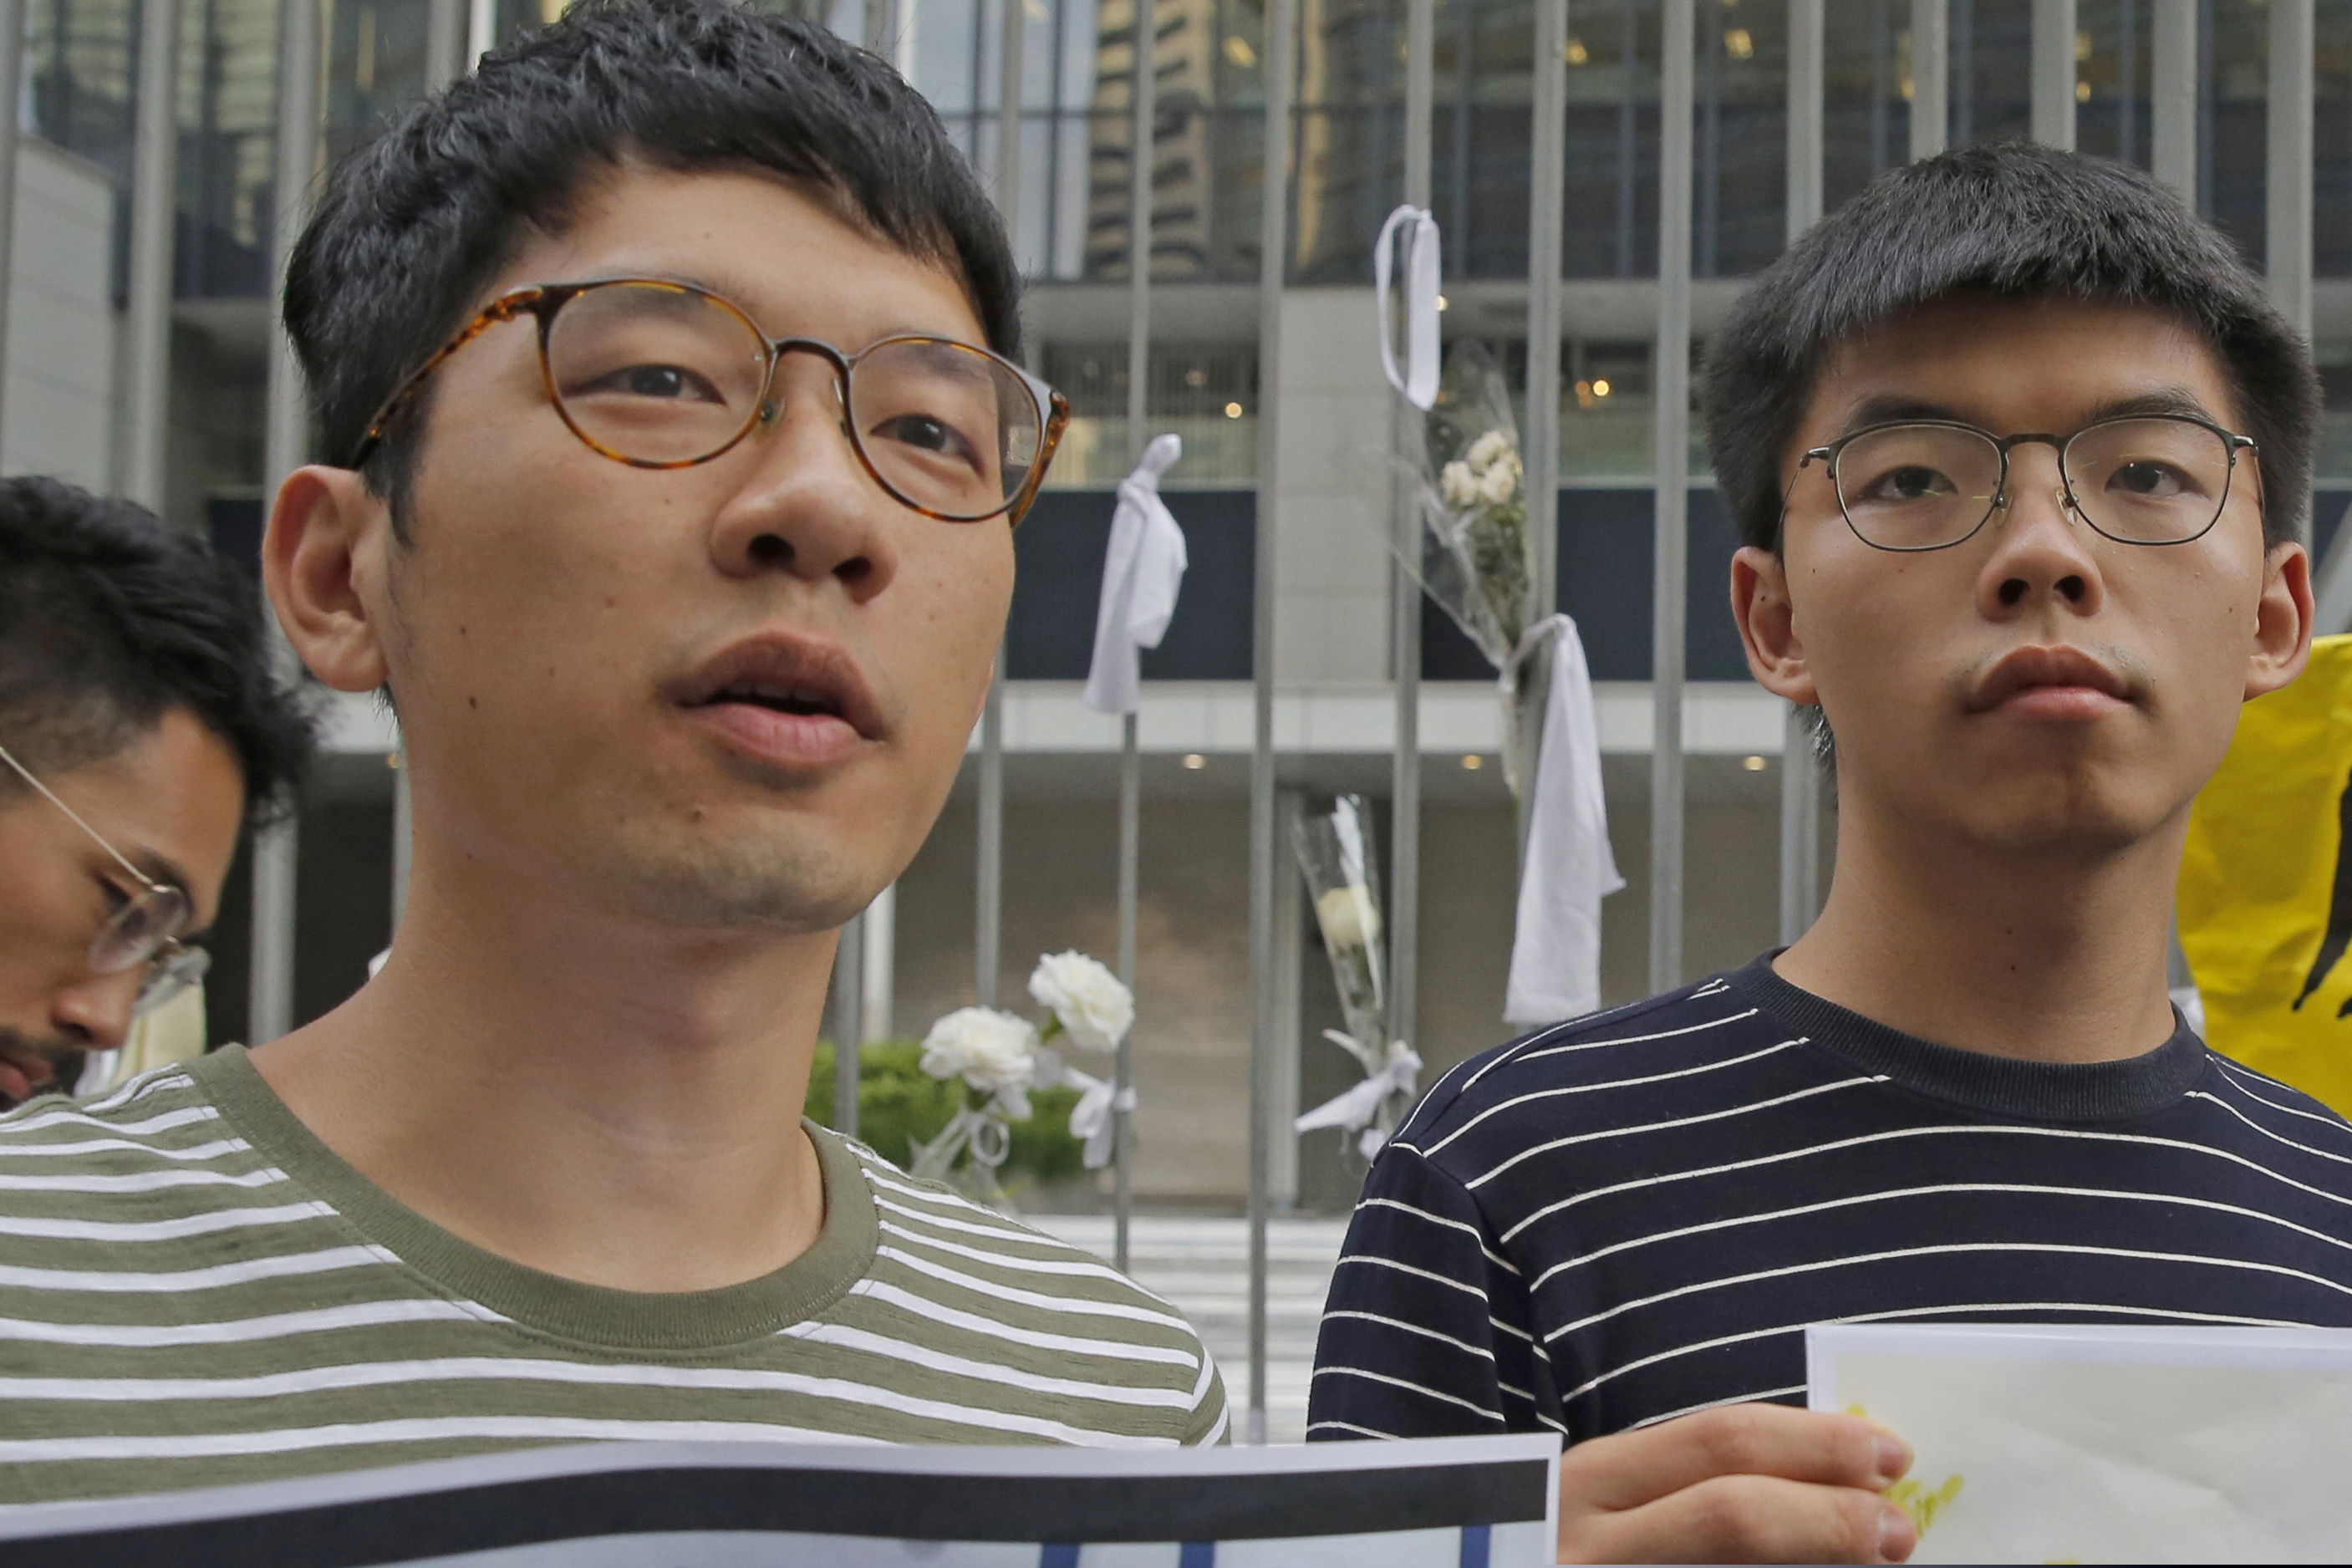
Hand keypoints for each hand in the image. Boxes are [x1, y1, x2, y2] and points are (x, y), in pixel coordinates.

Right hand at [1555, 1403, 1916, 1563]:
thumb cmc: (1578, 1551)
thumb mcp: (1612, 1505)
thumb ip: (1693, 1487)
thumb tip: (1835, 1483)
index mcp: (1594, 1484)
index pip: (1720, 1444)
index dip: (1818, 1446)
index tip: (1890, 1455)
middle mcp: (1594, 1545)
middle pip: (1731, 1517)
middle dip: (1831, 1519)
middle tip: (1898, 1529)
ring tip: (1871, 1566)